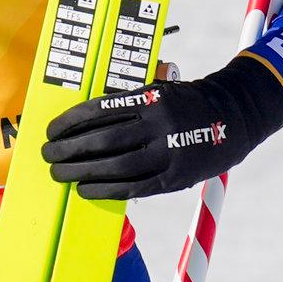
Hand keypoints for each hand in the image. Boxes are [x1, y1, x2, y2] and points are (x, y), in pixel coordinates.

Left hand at [41, 58, 282, 199]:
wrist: (234, 117)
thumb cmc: (186, 102)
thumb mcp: (158, 91)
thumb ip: (127, 104)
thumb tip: (82, 124)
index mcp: (150, 99)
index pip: (99, 110)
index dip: (70, 122)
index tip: (50, 130)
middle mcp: (158, 125)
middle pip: (103, 140)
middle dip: (69, 149)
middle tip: (48, 154)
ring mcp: (170, 153)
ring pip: (117, 166)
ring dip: (83, 172)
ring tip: (60, 173)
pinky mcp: (177, 177)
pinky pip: (136, 187)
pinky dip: (107, 190)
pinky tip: (86, 190)